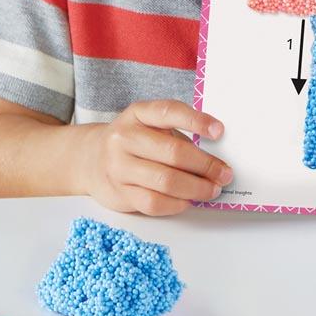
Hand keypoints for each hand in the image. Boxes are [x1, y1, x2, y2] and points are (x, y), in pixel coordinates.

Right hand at [81, 100, 232, 215]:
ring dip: (196, 188)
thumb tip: (216, 157)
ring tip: (212, 190)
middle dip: (205, 165)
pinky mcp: (119, 192)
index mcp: (137, 113)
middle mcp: (125, 137)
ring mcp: (119, 166)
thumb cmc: (133, 142)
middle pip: (172, 152)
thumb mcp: (149, 126)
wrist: (90, 159)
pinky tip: (189, 201)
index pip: (169, 111)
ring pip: (165, 181)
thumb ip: (177, 135)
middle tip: (224, 173)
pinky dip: (177, 204)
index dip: (196, 121)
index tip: (219, 131)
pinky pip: (154, 202)